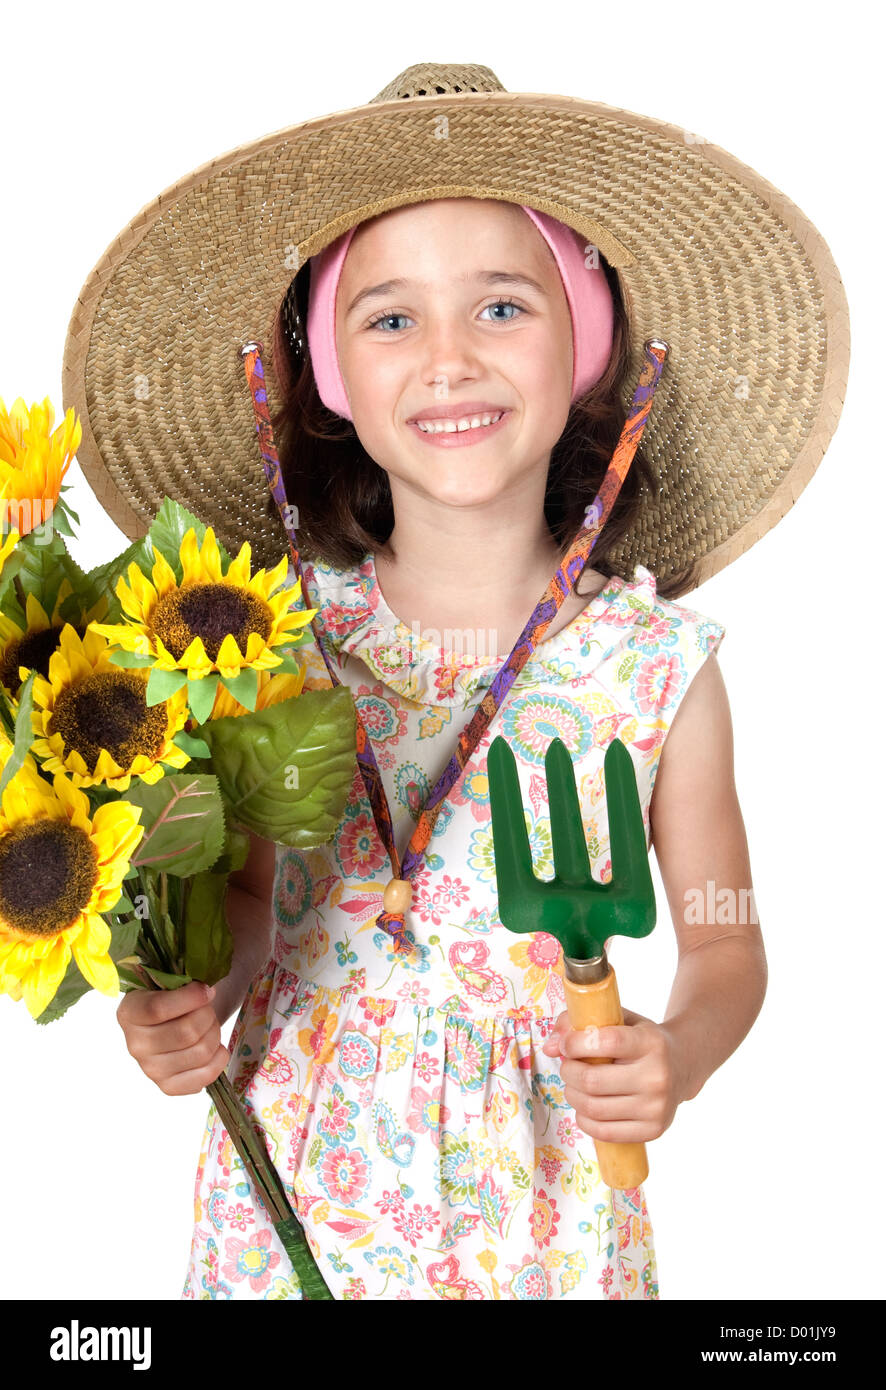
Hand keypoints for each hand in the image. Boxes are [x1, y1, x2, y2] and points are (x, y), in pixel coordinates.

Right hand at [116, 980, 230, 1095]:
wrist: (169, 1023)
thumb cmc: (173, 998)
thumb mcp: (170, 982)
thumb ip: (183, 981)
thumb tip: (206, 991)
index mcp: (129, 1012)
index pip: (158, 1009)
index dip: (190, 998)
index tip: (207, 990)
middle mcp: (135, 1045)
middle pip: (186, 1032)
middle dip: (208, 1015)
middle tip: (208, 1008)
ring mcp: (150, 1069)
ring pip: (200, 1052)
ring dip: (215, 1033)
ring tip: (210, 1025)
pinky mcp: (167, 1086)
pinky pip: (204, 1077)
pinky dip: (218, 1059)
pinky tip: (215, 1048)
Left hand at [540, 1007, 687, 1142]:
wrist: (684, 1065)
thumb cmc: (643, 1040)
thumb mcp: (621, 1020)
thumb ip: (582, 1022)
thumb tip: (551, 1046)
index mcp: (651, 1042)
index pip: (605, 1041)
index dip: (575, 1043)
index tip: (566, 1045)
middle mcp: (657, 1076)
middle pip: (592, 1080)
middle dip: (568, 1072)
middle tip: (568, 1066)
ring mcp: (657, 1107)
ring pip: (594, 1108)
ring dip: (572, 1096)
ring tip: (575, 1086)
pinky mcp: (654, 1130)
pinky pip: (604, 1132)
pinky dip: (584, 1120)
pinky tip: (585, 1107)